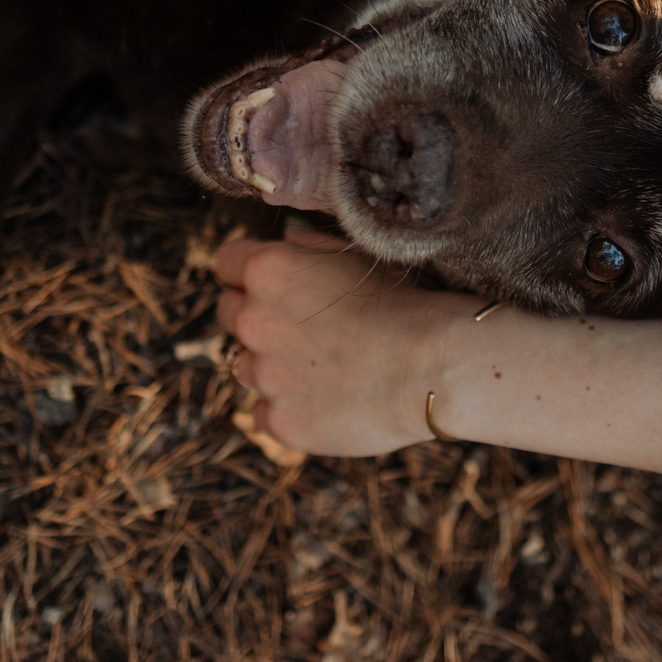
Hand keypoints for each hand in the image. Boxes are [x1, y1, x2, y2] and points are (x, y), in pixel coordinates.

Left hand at [213, 228, 461, 455]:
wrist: (433, 365)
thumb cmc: (404, 302)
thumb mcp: (356, 255)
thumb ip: (308, 247)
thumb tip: (285, 241)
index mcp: (268, 271)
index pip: (227, 263)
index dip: (249, 272)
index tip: (275, 284)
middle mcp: (253, 321)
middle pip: (229, 313)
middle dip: (257, 315)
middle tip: (303, 326)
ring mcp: (264, 376)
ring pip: (245, 366)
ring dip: (272, 364)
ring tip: (324, 366)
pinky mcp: (280, 421)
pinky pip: (266, 412)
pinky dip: (288, 407)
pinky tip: (327, 399)